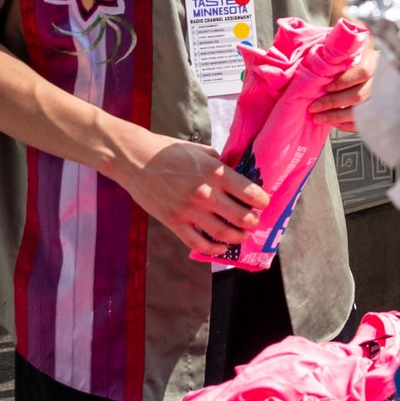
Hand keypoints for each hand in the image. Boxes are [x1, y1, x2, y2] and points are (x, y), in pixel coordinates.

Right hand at [112, 130, 269, 252]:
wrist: (135, 159)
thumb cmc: (169, 152)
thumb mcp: (201, 151)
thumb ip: (221, 165)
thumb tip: (238, 176)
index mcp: (215, 172)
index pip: (250, 192)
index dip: (262, 201)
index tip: (264, 203)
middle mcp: (205, 192)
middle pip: (241, 217)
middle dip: (253, 222)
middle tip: (254, 221)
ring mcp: (189, 210)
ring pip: (223, 233)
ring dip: (238, 237)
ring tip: (242, 235)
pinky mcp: (173, 222)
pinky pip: (198, 242)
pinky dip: (213, 249)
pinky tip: (221, 247)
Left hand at [309, 31, 375, 131]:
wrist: (383, 74)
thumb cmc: (360, 61)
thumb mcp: (356, 51)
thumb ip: (344, 53)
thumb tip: (324, 55)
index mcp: (377, 62)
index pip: (363, 72)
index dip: (345, 80)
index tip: (327, 86)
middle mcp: (383, 81)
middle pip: (360, 95)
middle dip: (334, 102)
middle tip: (314, 106)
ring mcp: (384, 99)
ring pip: (362, 112)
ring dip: (337, 116)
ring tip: (319, 117)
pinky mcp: (380, 113)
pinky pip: (364, 124)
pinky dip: (348, 125)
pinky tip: (334, 123)